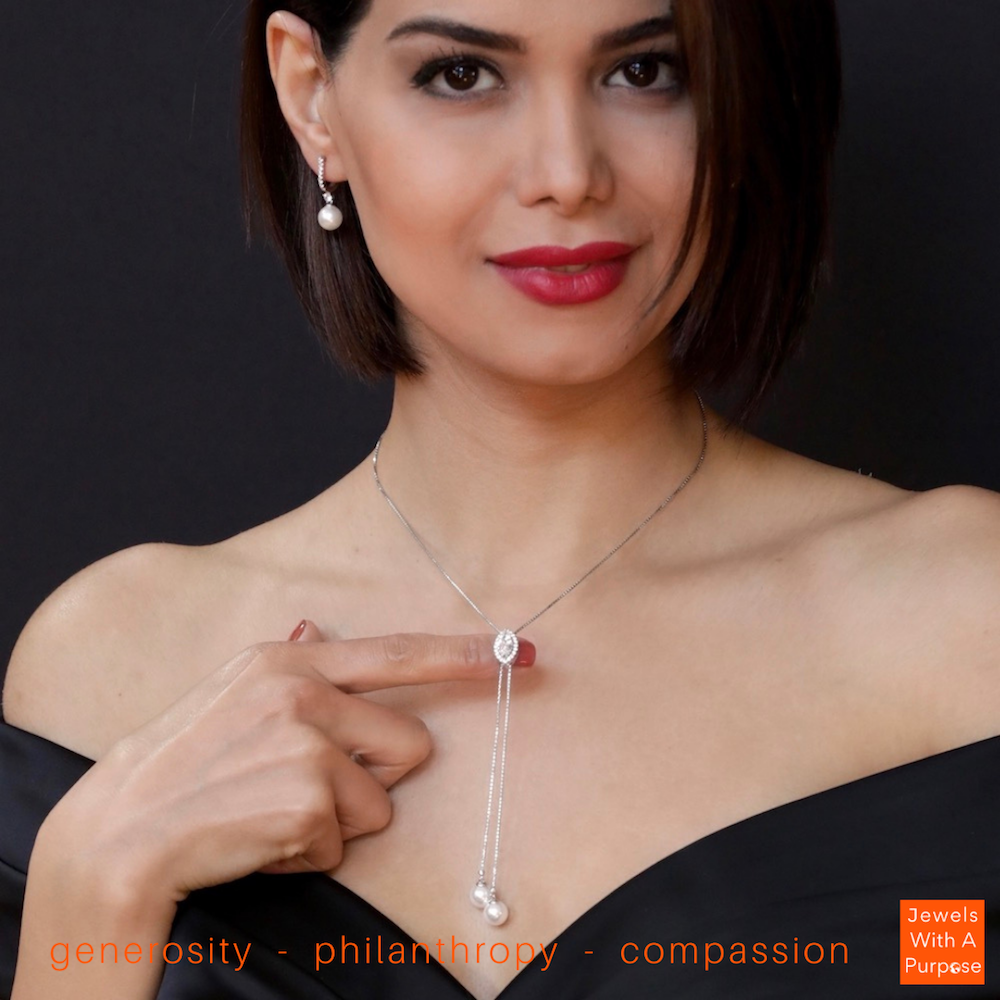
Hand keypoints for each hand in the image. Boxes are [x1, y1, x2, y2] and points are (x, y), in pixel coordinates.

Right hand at [40, 621, 534, 904]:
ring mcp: (308, 744)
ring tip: (273, 811)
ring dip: (336, 821)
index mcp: (292, 662)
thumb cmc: (185, 761)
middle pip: (409, 744)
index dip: (463, 655)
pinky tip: (261, 837)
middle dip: (373, 778)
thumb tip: (318, 629)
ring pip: (380, 802)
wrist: (123, 828)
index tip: (519, 651)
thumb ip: (290, 665)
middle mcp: (304, 691)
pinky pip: (345, 842)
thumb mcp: (232, 693)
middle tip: (305, 786)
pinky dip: (309, 852)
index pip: (397, 652)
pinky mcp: (308, 799)